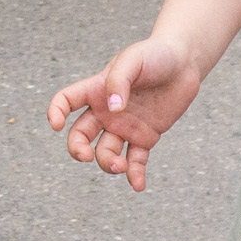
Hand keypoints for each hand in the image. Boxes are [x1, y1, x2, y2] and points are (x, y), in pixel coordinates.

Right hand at [49, 35, 204, 186]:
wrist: (184, 63)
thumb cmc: (154, 54)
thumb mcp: (133, 59)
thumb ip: (118, 82)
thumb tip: (112, 110)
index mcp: (96, 89)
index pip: (66, 101)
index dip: (56, 112)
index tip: (57, 125)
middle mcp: (106, 112)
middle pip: (80, 135)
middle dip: (78, 149)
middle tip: (86, 156)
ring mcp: (125, 126)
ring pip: (105, 152)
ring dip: (108, 163)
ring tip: (121, 165)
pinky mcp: (145, 137)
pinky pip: (136, 161)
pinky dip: (135, 175)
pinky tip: (138, 185)